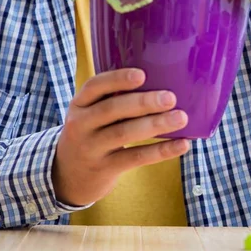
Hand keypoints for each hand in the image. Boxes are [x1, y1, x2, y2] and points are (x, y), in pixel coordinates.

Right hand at [52, 69, 188, 205]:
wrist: (68, 176)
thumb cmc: (92, 133)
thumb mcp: (91, 113)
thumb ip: (114, 98)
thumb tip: (163, 81)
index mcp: (80, 104)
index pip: (95, 86)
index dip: (118, 79)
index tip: (142, 75)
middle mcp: (81, 124)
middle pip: (112, 109)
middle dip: (143, 102)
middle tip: (171, 98)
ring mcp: (91, 148)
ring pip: (124, 133)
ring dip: (155, 125)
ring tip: (181, 118)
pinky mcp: (105, 168)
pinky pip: (135, 157)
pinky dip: (160, 151)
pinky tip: (181, 144)